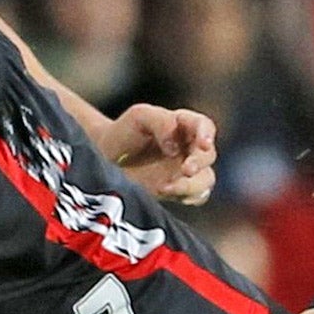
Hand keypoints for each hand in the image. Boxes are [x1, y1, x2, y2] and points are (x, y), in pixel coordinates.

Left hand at [99, 105, 217, 203]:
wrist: (106, 158)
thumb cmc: (124, 132)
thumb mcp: (139, 117)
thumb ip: (161, 122)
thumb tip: (176, 146)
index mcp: (183, 124)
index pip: (203, 126)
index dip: (207, 134)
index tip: (203, 144)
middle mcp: (189, 147)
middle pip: (208, 155)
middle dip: (199, 162)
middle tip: (186, 169)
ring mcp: (186, 170)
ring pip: (206, 178)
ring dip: (192, 184)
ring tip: (165, 187)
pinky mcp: (180, 189)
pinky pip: (197, 196)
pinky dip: (188, 196)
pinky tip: (168, 192)